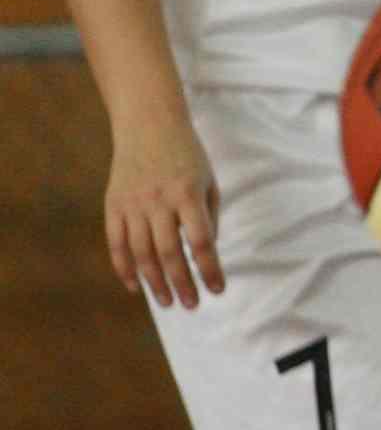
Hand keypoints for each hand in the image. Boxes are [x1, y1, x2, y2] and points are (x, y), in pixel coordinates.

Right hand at [105, 105, 223, 307]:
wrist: (148, 124)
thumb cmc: (187, 154)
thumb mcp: (208, 178)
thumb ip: (210, 214)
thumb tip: (207, 251)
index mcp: (189, 193)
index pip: (201, 241)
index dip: (210, 269)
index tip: (218, 290)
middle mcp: (159, 201)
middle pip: (170, 253)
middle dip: (182, 284)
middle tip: (191, 305)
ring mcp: (133, 204)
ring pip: (141, 254)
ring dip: (155, 283)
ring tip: (168, 302)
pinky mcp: (113, 206)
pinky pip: (117, 245)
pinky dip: (125, 269)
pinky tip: (136, 287)